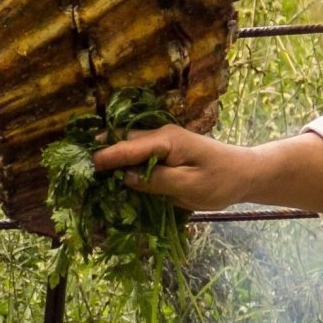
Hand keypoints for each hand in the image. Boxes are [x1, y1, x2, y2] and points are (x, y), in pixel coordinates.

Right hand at [92, 125, 258, 210]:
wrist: (244, 174)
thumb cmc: (221, 180)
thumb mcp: (189, 186)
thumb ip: (157, 181)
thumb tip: (126, 178)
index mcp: (167, 140)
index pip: (129, 147)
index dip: (107, 157)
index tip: (87, 166)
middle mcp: (161, 136)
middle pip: (123, 142)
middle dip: (101, 152)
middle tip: (78, 168)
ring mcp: (162, 143)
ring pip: (128, 147)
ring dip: (110, 157)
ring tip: (87, 171)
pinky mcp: (165, 154)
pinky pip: (138, 156)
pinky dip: (123, 163)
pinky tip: (110, 176)